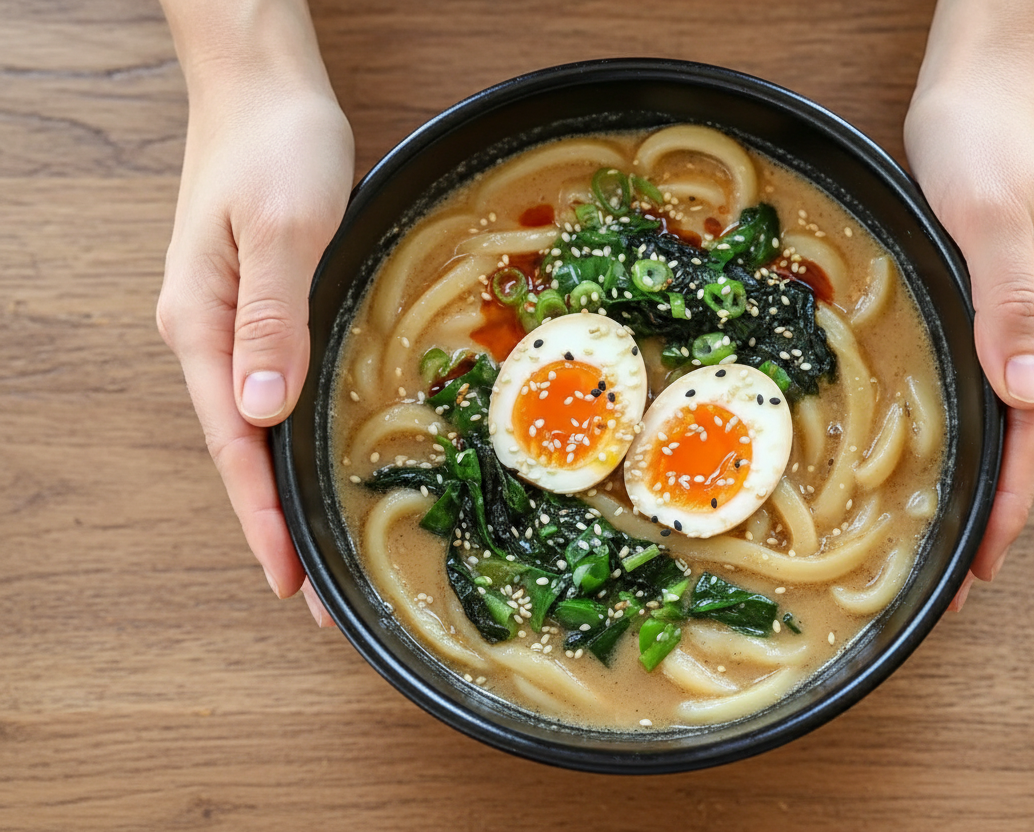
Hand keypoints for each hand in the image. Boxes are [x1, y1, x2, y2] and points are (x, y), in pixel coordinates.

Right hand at [157, 75, 352, 625]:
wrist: (263, 89)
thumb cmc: (274, 146)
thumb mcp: (284, 230)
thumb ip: (272, 319)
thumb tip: (260, 410)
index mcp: (204, 328)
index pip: (234, 448)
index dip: (262, 520)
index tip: (291, 585)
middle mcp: (209, 337)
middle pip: (242, 452)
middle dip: (276, 527)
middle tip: (321, 598)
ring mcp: (231, 325)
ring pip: (256, 429)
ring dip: (285, 491)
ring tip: (321, 552)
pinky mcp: (259, 309)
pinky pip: (272, 392)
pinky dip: (293, 441)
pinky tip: (316, 464)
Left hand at [904, 58, 1033, 609]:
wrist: (984, 82)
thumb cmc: (983, 138)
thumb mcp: (988, 216)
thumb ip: (1009, 304)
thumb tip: (1024, 395)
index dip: (1013, 497)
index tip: (985, 559)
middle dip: (1004, 500)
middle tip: (961, 568)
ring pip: (1017, 409)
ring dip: (993, 467)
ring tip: (957, 525)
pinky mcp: (1006, 294)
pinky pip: (997, 374)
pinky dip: (980, 420)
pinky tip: (959, 442)